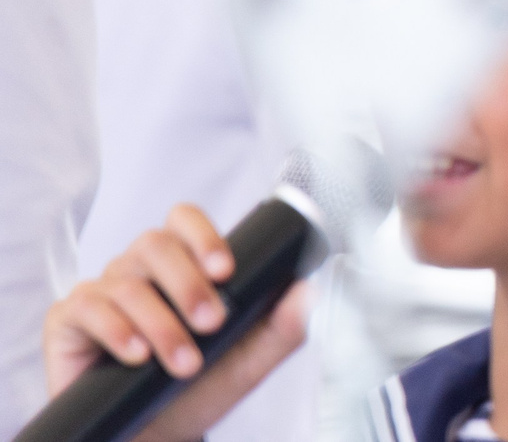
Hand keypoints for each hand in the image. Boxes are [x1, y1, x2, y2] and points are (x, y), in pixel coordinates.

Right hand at [42, 204, 312, 441]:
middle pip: (154, 245)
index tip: (226, 270)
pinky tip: (136, 355)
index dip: (203, 235)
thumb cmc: (197, 391)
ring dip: (160, 323)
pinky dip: (116, 331)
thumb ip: (283, 327)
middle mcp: (137, 271)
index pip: (183, 220)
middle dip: (188, 284)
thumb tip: (307, 291)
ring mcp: (100, 293)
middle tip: (211, 324)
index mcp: (180, 265)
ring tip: (182, 363)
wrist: (154, 437)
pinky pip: (86, 308)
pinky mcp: (68, 321)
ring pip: (126, 283)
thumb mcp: (248, 362)